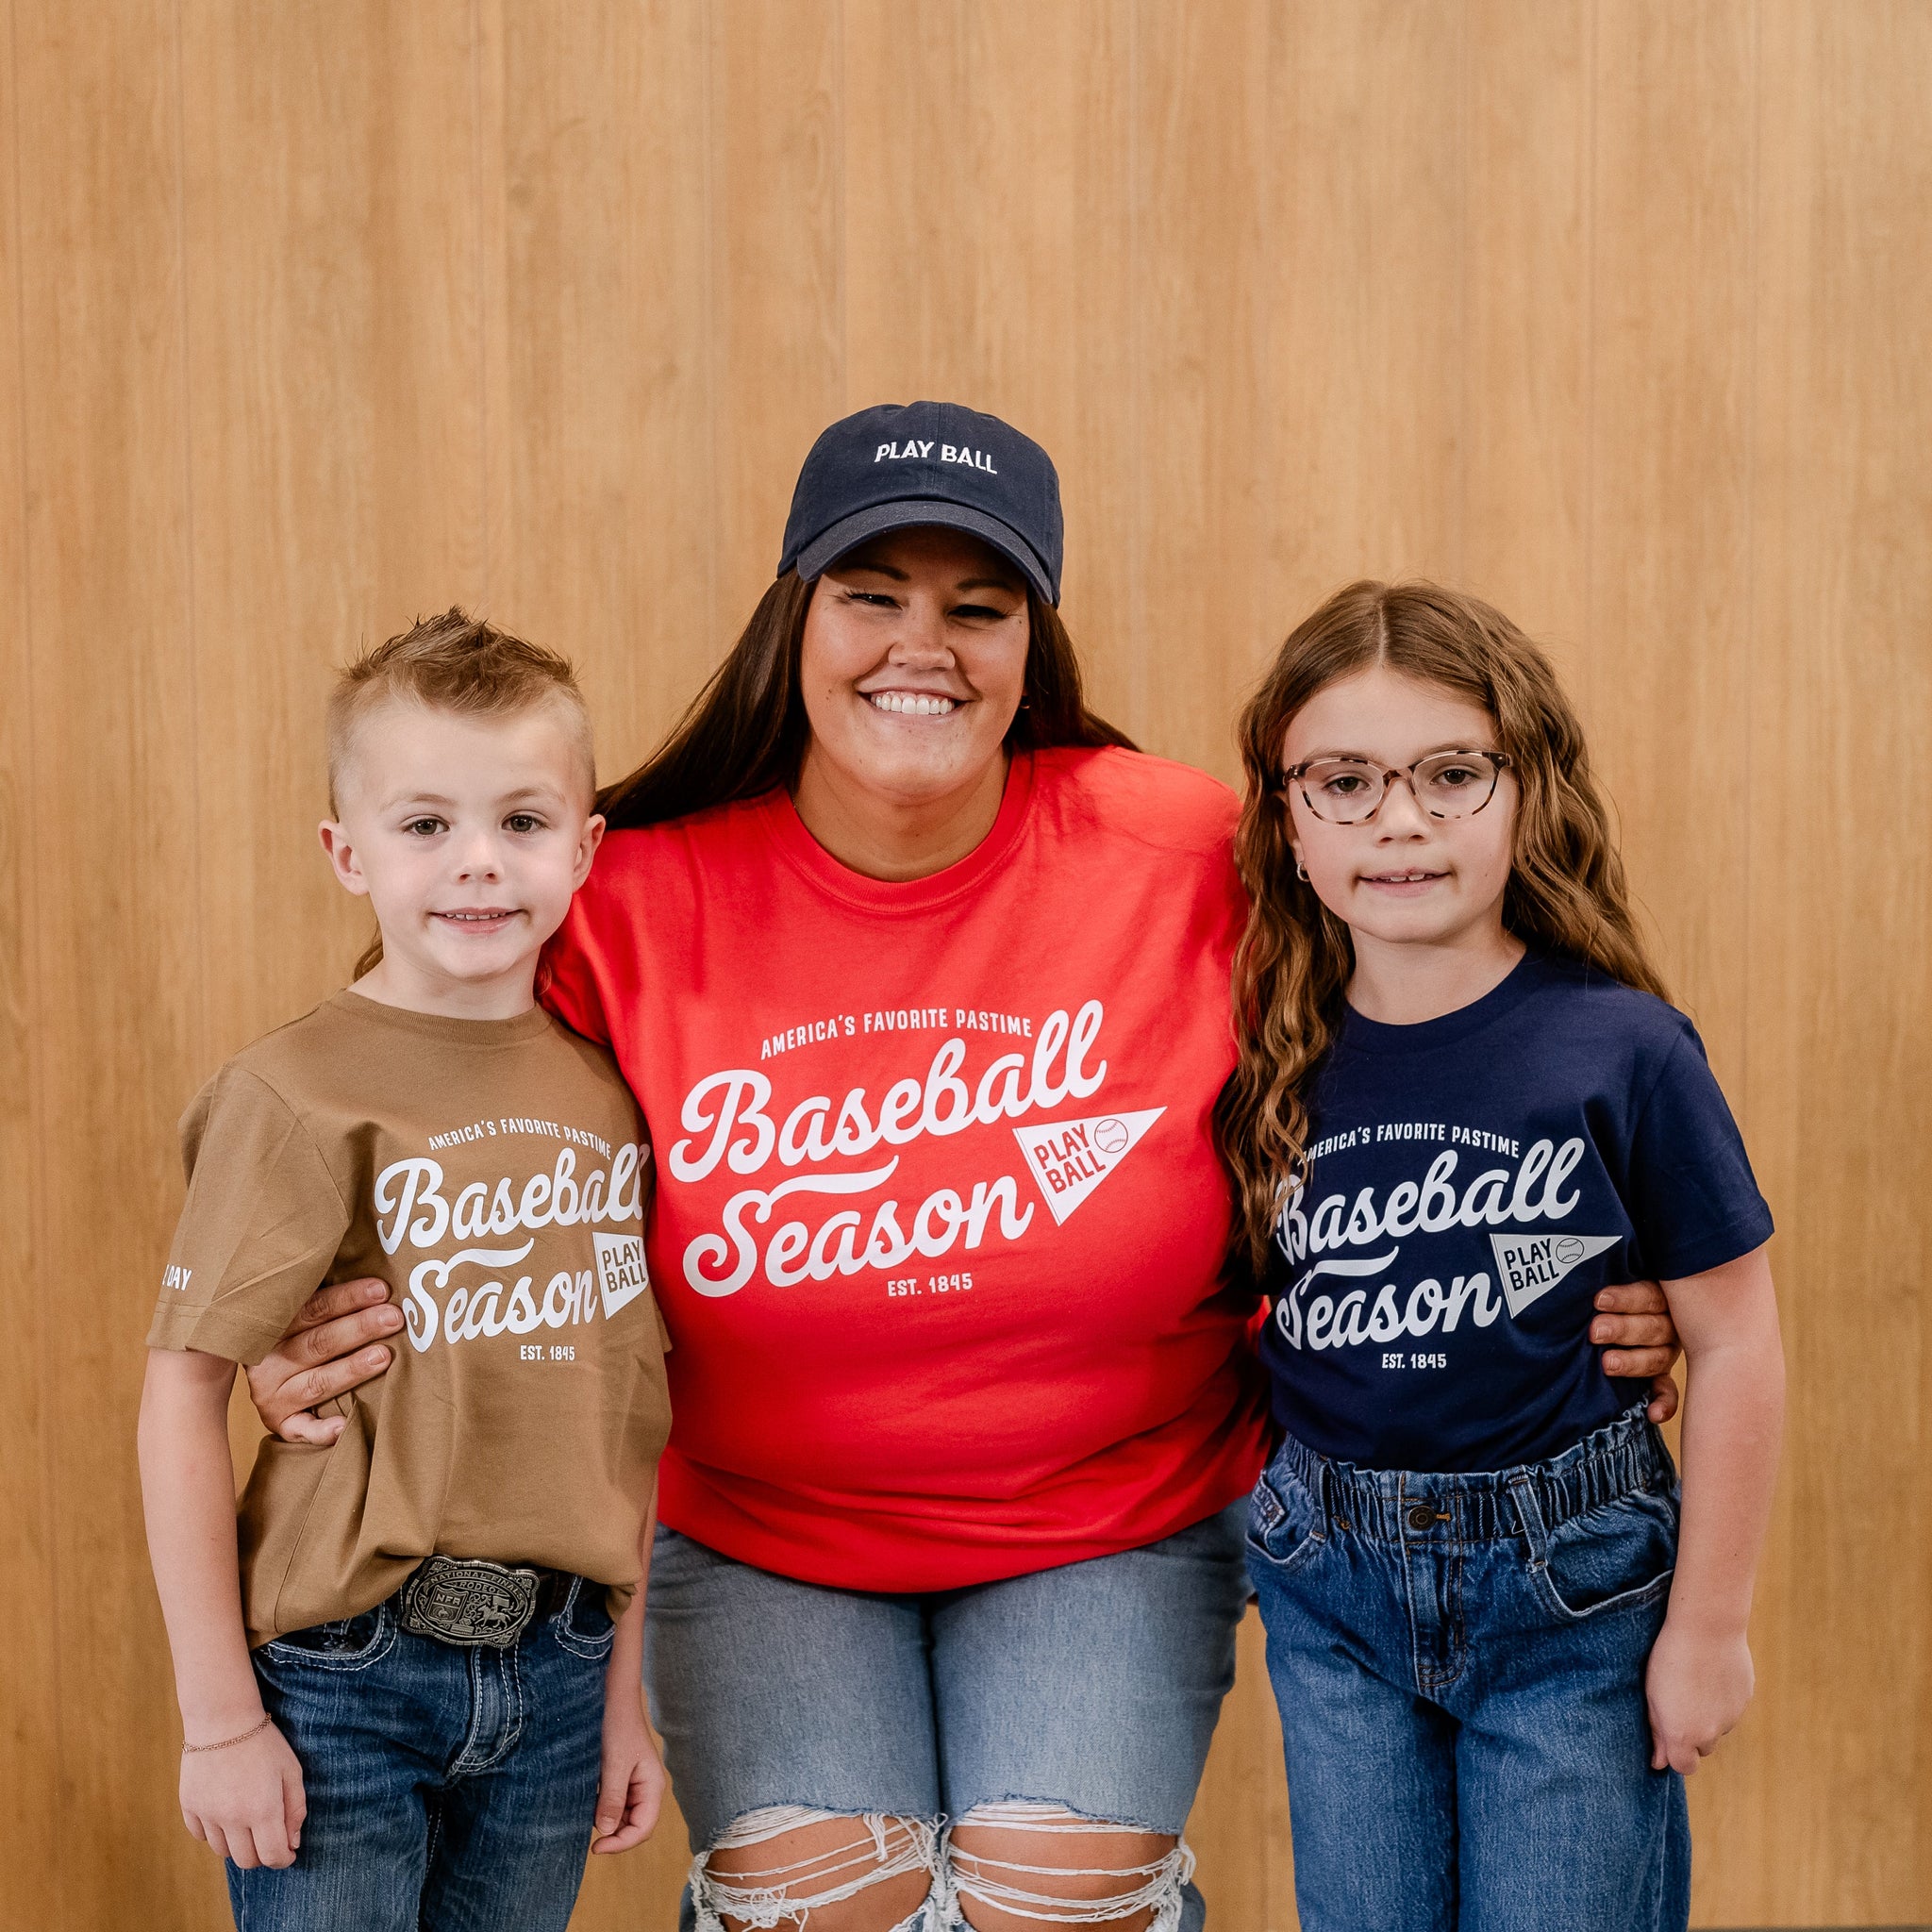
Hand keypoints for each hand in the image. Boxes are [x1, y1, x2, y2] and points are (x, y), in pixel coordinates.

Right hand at [180, 1718, 306, 1868]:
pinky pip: (202, 1836)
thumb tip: (293, 1844)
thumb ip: (295, 1809)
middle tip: (269, 1838)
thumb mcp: (291, 1770)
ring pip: (224, 1852)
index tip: (289, 1853)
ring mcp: (208, 1814)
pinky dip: (215, 1833)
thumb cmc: (264, 1743)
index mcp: (263, 1809)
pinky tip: (225, 1813)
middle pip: (247, 1860)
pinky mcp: (189, 1807)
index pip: (273, 1855)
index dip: (284, 1859)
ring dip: (238, 1844)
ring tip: (248, 1821)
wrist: (223, 1719)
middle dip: (262, 1855)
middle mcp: (233, 1818)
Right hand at [245, 1278, 402, 1443]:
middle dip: (359, 1329)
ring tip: (384, 1357)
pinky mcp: (280, 1423)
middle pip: (317, 1343)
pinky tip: (344, 1424)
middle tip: (394, 1318)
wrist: (269, 1377)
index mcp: (272, 1325)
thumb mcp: (303, 1312)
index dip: (348, 1298)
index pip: (312, 1308)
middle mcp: (267, 1361)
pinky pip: (301, 1430)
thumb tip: (378, 1279)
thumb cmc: (302, 1334)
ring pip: (315, 1382)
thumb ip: (327, 1299)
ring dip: (350, 1369)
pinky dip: (322, 1430)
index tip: (382, 1290)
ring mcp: (272, 1395)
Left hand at [590, 1679, 663, 1854]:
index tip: (595, 1847)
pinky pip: (615, 1804)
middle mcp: (647, 1789)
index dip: (621, 1844)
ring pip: (623, 1818)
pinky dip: (602, 1808)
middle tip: (588, 1834)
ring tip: (587, 1812)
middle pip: (634, 1827)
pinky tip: (589, 1801)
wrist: (612, 1699)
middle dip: (614, 1834)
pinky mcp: (622, 1779)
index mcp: (653, 1786)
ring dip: (606, 1821)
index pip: (643, 1829)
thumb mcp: (614, 1764)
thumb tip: (606, 1832)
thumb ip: (612, 1799)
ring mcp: (635, 1785)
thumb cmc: (618, 1727)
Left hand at [1591, 1281, 1680, 1422]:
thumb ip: (1604, 1287)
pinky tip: (1654, 1414)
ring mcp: (1665, 1350)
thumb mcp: (1607, 1286)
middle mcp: (1668, 1323)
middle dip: (1623, 1330)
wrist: (1595, 1317)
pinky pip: (1668, 1391)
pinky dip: (1664, 1404)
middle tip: (1595, 1332)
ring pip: (1658, 1357)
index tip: (1598, 1301)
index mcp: (1659, 1295)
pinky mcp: (1661, 1376)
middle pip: (1654, 1327)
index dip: (1625, 1299)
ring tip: (1607, 1364)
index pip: (1649, 1295)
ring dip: (1633, 1362)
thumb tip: (1580, 1281)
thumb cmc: (1599, 1297)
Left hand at [1646, 1614, 1752, 1773]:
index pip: (1684, 1767)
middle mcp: (1710, 1733)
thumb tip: (1658, 1764)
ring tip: (1695, 1682)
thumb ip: (1657, 1732)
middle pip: (1702, 1748)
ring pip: (1718, 1728)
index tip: (1668, 1735)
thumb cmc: (1669, 1658)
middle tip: (1679, 1702)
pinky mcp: (1744, 1700)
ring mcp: (1731, 1718)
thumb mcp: (1652, 1694)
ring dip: (1708, 1716)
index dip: (1676, 1754)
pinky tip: (1711, 1674)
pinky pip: (1732, 1708)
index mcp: (1683, 1735)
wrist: (1707, 1628)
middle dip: (1692, 1734)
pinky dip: (1722, 1700)